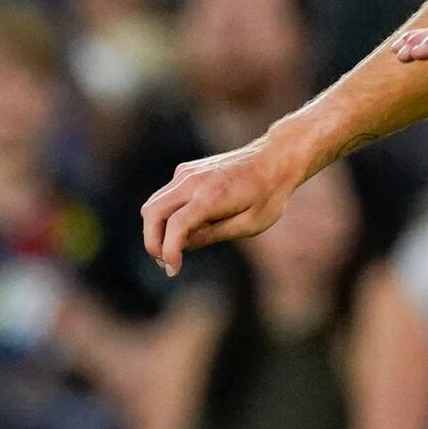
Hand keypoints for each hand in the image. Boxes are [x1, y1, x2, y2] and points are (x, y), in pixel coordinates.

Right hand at [140, 138, 301, 275]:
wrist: (275, 158)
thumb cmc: (268, 195)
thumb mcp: (248, 225)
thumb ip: (212, 235)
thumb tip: (182, 246)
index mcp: (211, 196)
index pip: (176, 225)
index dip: (168, 251)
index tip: (173, 271)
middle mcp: (193, 181)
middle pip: (152, 213)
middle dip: (152, 242)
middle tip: (166, 263)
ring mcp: (186, 173)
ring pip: (153, 205)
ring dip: (156, 230)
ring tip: (175, 249)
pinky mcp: (185, 171)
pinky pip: (164, 197)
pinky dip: (166, 217)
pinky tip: (188, 228)